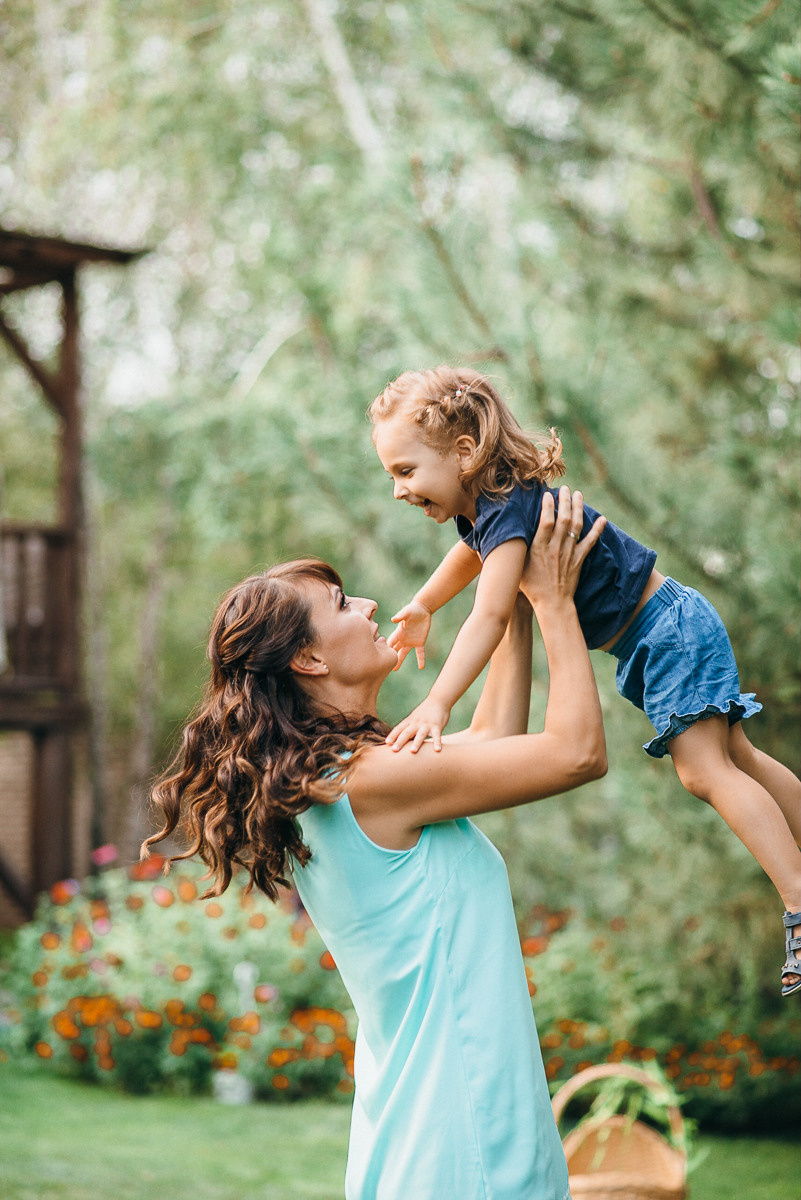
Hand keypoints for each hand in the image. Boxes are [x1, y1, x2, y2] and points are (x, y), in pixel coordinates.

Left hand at [385, 695, 450, 752]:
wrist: (438, 700)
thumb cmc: (425, 711)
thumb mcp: (414, 717)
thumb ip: (407, 727)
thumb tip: (398, 738)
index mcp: (410, 721)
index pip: (399, 728)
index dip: (393, 735)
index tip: (387, 743)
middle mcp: (416, 723)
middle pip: (407, 732)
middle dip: (400, 741)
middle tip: (394, 750)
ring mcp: (426, 725)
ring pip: (421, 734)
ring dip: (416, 742)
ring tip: (412, 751)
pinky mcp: (437, 726)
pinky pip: (437, 736)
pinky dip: (437, 742)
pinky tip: (437, 750)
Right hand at [387, 599, 431, 669]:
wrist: (422, 609)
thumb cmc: (412, 609)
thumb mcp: (406, 612)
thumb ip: (400, 616)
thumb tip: (393, 619)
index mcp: (399, 633)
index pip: (390, 642)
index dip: (385, 649)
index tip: (378, 656)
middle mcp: (403, 639)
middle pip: (394, 650)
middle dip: (390, 657)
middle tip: (383, 666)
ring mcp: (411, 641)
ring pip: (404, 653)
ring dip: (400, 661)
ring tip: (394, 669)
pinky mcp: (420, 642)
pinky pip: (420, 653)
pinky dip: (421, 660)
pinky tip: (421, 667)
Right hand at [520, 486, 605, 608]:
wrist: (552, 604)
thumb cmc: (530, 587)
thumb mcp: (517, 568)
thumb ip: (512, 552)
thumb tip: (493, 540)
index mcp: (539, 548)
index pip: (546, 522)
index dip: (547, 506)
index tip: (547, 494)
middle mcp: (555, 548)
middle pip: (563, 519)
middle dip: (565, 501)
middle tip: (565, 488)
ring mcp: (569, 553)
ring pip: (576, 526)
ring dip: (579, 508)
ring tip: (579, 494)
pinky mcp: (579, 560)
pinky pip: (590, 542)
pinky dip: (597, 530)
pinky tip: (602, 519)